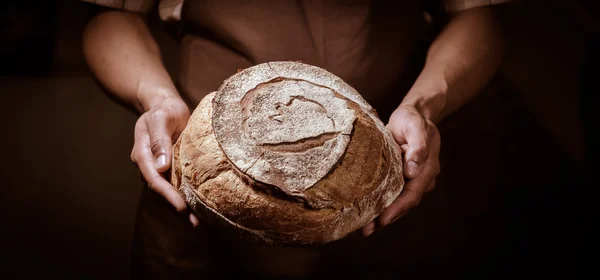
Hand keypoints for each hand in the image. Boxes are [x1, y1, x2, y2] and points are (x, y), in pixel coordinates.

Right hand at [130, 96, 198, 226]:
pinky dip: (186, 194)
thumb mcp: (161, 119)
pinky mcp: (172, 166)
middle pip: (160, 187)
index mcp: (142, 153)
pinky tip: (199, 207)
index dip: (165, 192)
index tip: (179, 205)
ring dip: (181, 204)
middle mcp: (149, 163)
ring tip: (197, 220)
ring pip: (169, 188)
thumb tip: (161, 166)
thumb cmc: (164, 110)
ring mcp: (160, 166)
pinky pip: (178, 182)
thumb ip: (160, 140)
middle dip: (174, 203)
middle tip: (191, 218)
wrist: (166, 105)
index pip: (152, 177)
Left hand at [361, 104, 440, 236]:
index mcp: (427, 169)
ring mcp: (411, 180)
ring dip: (382, 216)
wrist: (413, 115)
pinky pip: (391, 194)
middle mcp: (420, 179)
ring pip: (397, 202)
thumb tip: (412, 171)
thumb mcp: (416, 127)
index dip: (398, 208)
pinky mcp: (400, 178)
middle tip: (367, 231)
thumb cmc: (413, 120)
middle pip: (404, 204)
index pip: (412, 194)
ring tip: (364, 229)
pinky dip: (380, 205)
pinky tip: (366, 214)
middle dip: (386, 218)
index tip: (383, 220)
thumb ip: (418, 147)